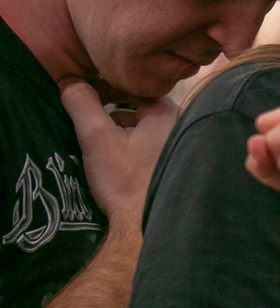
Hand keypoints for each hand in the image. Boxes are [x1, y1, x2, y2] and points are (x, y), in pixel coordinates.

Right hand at [59, 82, 176, 228]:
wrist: (145, 226)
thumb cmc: (126, 180)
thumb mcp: (97, 137)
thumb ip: (82, 103)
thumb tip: (71, 82)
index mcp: (167, 113)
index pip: (132, 86)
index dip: (104, 86)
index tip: (82, 92)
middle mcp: (179, 127)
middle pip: (138, 106)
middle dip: (110, 107)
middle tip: (85, 114)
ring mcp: (178, 147)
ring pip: (141, 126)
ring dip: (118, 127)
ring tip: (95, 136)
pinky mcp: (170, 165)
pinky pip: (147, 145)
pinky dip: (128, 144)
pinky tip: (112, 157)